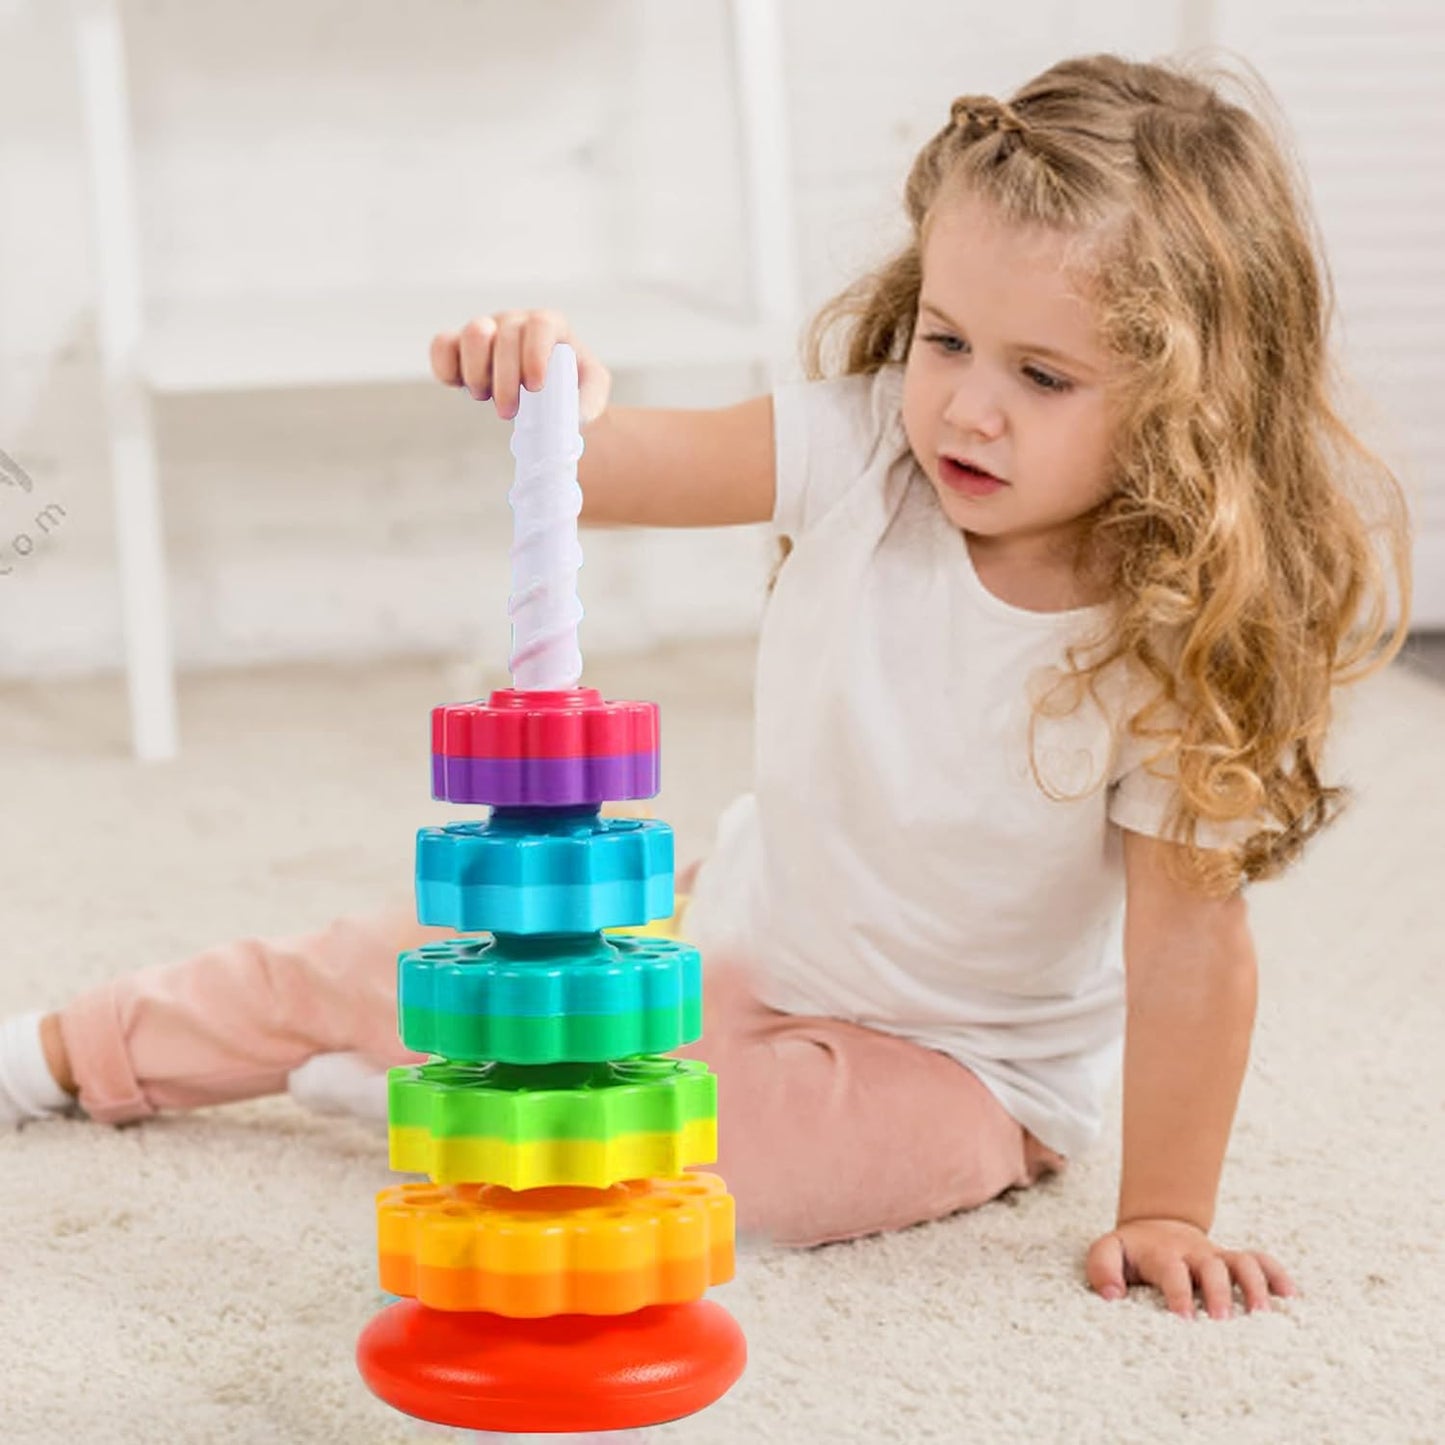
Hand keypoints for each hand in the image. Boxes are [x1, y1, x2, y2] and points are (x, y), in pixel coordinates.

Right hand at [430, 309, 611, 426]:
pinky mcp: (460, 347)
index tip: (535, 387)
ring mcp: (487, 330)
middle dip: (505, 379)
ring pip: (472, 333)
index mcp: (550, 325)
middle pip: (504, 335)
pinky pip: (442, 345)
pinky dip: (445, 368)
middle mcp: (516, 321)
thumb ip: (590, 397)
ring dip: (476, 371)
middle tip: (508, 412)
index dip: (535, 353)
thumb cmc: (570, 387)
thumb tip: (574, 412)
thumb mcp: (591, 391)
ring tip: (485, 397)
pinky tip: (459, 387)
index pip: (541, 325)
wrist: (550, 394)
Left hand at [1085, 1217, 1298, 1319]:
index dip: (1178, 1294)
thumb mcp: (1108, 1250)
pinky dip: (1276, 1273)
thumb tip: (1112, 1296)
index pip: (1173, 1272)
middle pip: (1213, 1267)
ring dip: (1255, 1285)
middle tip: (1223, 1320)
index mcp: (1164, 1254)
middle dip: (1219, 1292)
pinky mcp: (1234, 1260)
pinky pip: (1260, 1260)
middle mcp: (1195, 1254)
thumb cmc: (1132, 1250)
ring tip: (1263, 1314)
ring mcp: (1218, 1256)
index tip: (1184, 1319)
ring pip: (1242, 1262)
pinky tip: (1289, 1295)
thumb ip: (1102, 1268)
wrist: (1156, 1226)